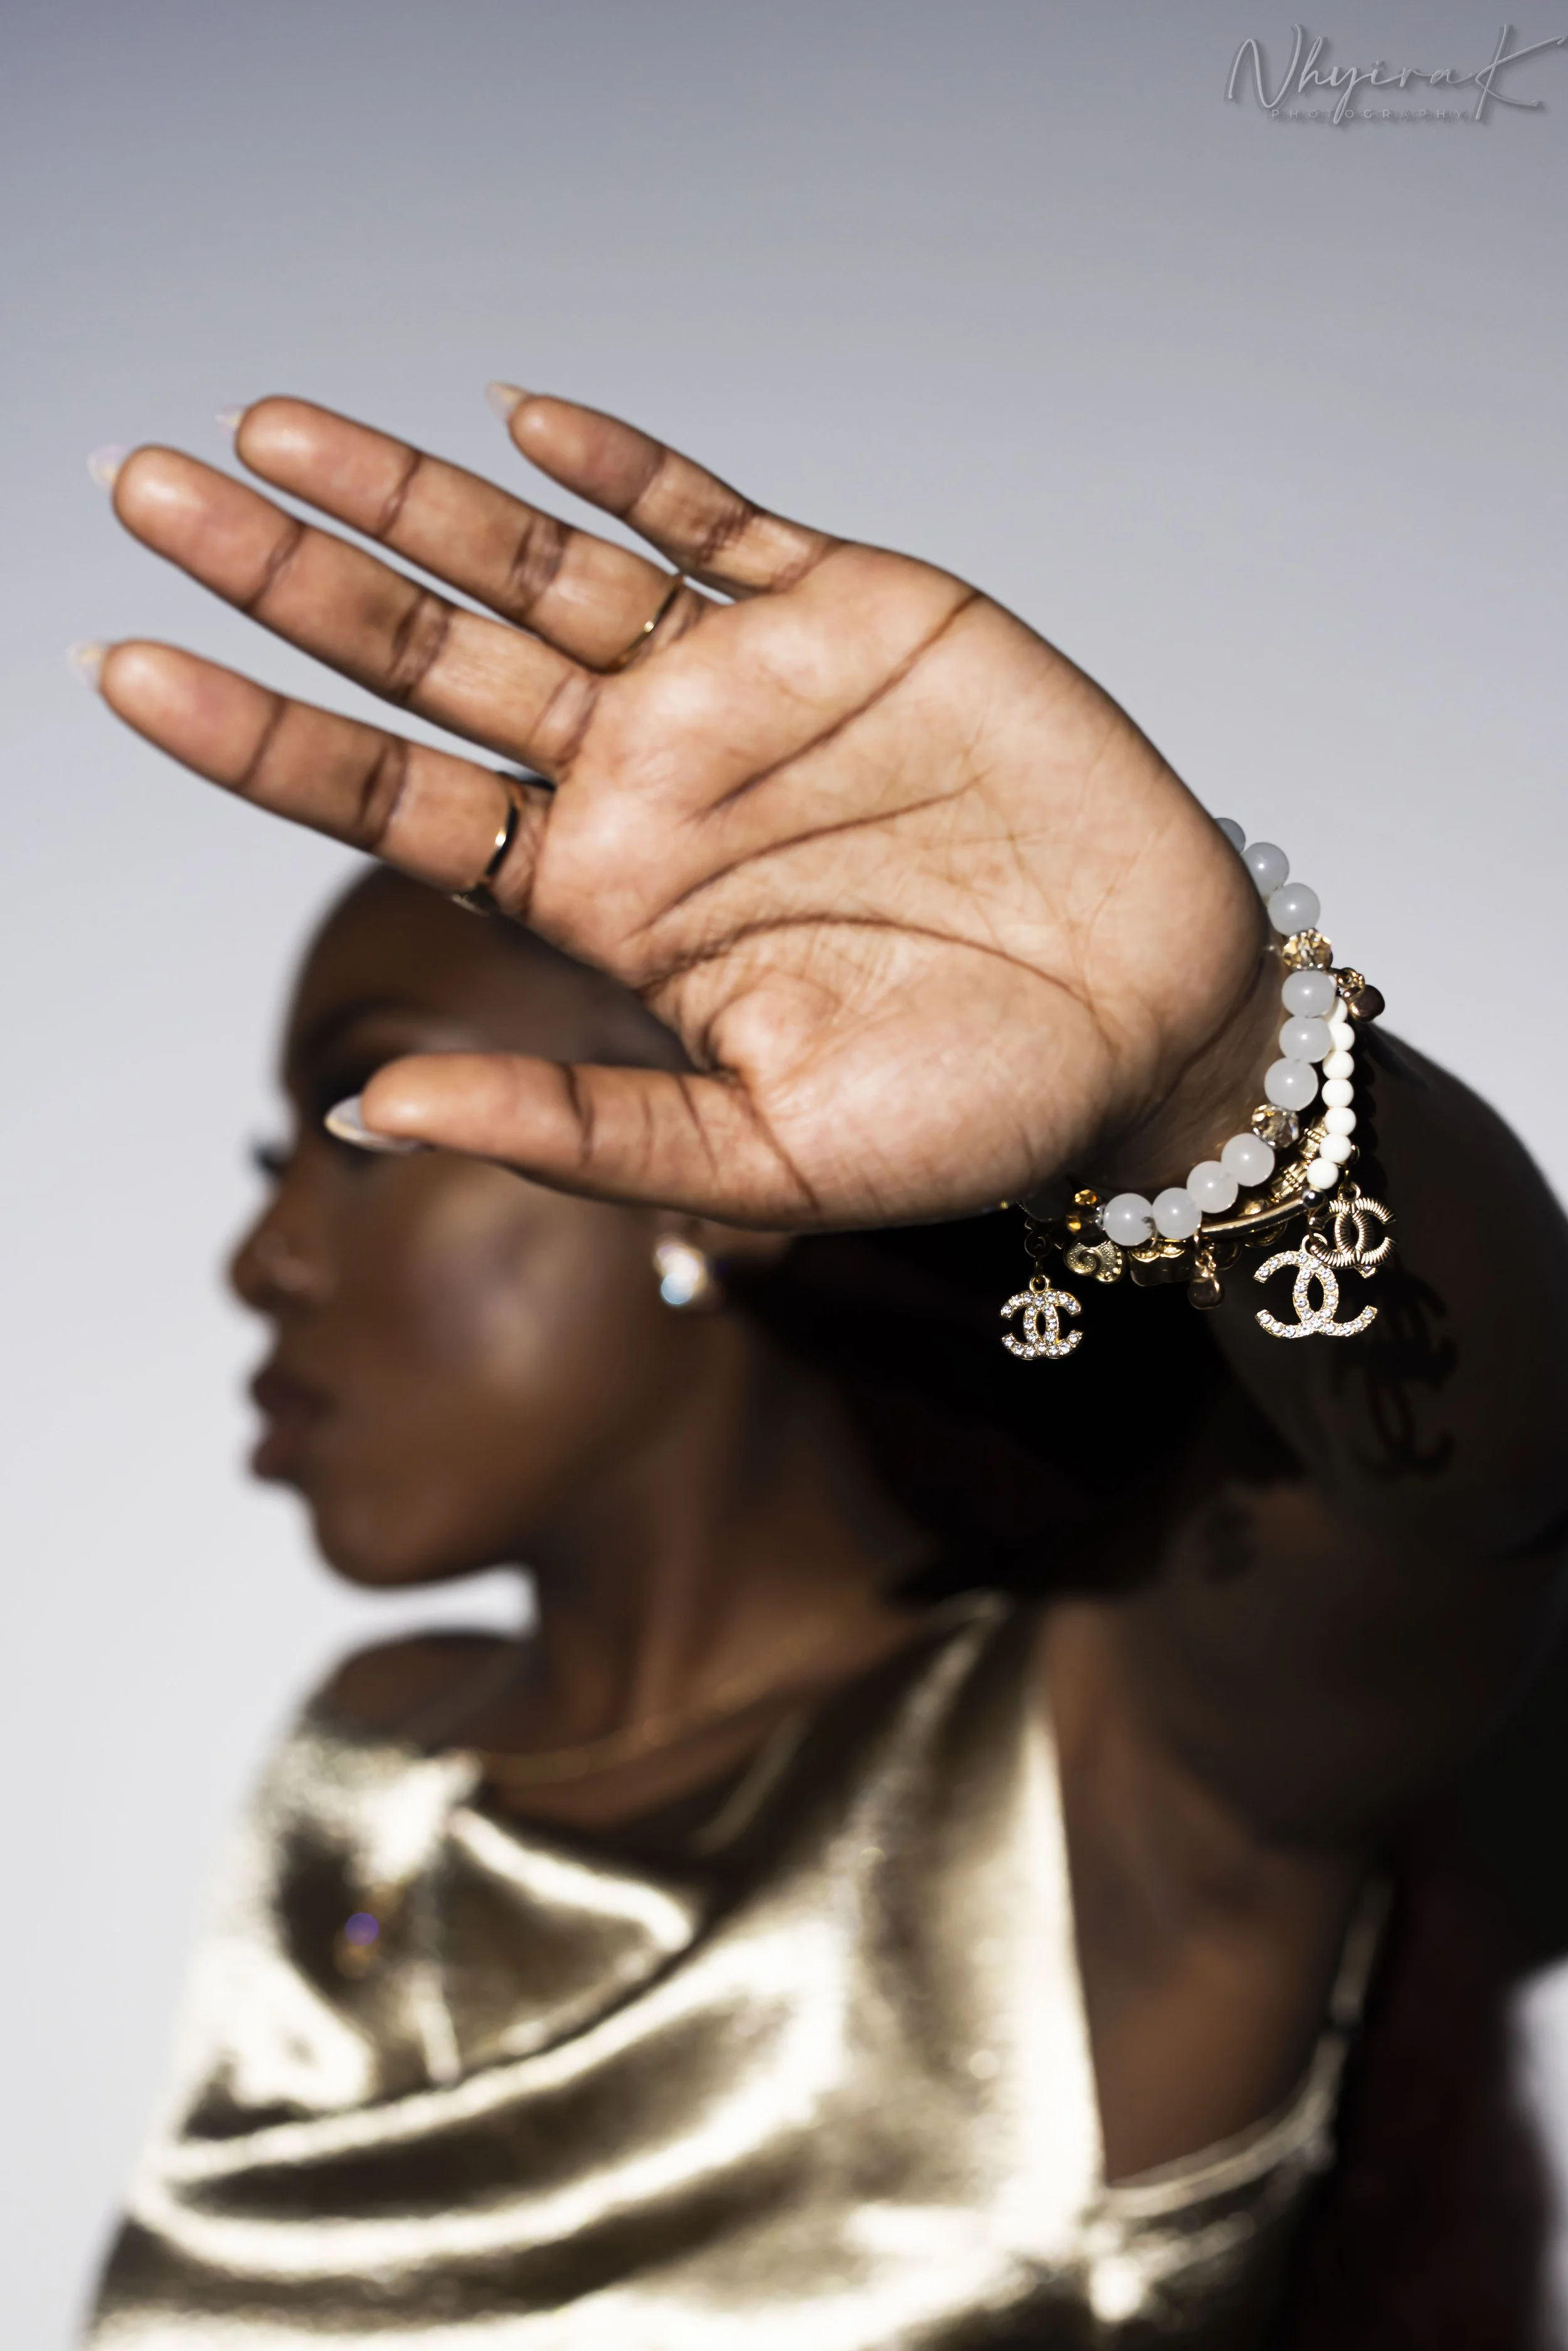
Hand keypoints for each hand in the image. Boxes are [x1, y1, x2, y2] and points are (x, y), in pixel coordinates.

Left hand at [97, 390, 1270, 1225]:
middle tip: (147, 489)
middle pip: (429, 656)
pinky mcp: (856, 613)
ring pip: (540, 566)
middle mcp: (647, 780)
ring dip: (410, 499)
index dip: (259, 739)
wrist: (1151, 1028)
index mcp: (602, 901)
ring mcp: (742, 687)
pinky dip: (625, 472)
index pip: (392, 802)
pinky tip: (519, 429)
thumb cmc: (967, 1112)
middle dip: (288, 577)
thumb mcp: (758, 1159)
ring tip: (271, 431)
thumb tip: (369, 1119)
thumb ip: (573, 1132)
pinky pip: (716, 518)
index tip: (127, 672)